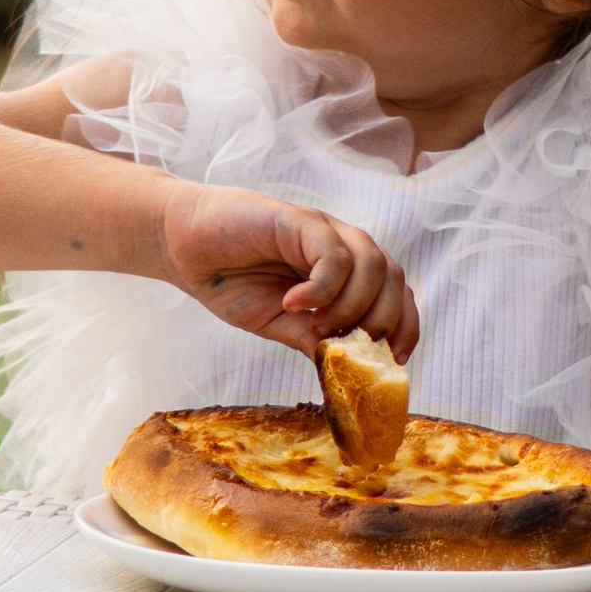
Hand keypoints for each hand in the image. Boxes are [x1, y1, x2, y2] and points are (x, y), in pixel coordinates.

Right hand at [157, 180, 417, 360]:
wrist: (183, 246)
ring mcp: (323, 231)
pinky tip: (293, 302)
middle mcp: (342, 247)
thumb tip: (345, 371)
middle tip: (345, 344)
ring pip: (372, 265)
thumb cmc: (231, 280)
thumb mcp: (277, 323)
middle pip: (394, 279)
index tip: (395, 360)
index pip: (397, 294)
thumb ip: (311, 339)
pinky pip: (334, 255)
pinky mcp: (300, 220)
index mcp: (344, 272)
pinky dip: (322, 287)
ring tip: (314, 324)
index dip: (406, 326)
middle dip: (380, 320)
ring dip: (350, 306)